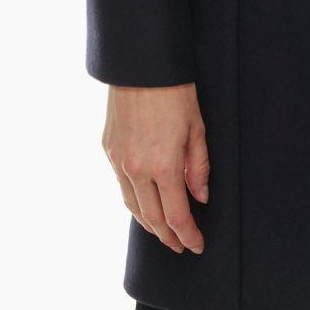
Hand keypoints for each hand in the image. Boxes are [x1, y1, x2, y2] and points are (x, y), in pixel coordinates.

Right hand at [102, 82, 210, 253]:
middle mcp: (136, 169)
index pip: (176, 215)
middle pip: (151, 218)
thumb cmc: (174, 90)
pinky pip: (121, 186)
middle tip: (181, 245)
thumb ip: (198, 167)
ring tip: (164, 232)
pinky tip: (144, 203)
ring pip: (132, 206)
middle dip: (168, 236)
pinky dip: (134, 201)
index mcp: (162, 165)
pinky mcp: (108, 149)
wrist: (140, 64)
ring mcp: (118, 160)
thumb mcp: (196, 127)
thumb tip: (201, 197)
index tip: (196, 245)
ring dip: (149, 224)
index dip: (187, 234)